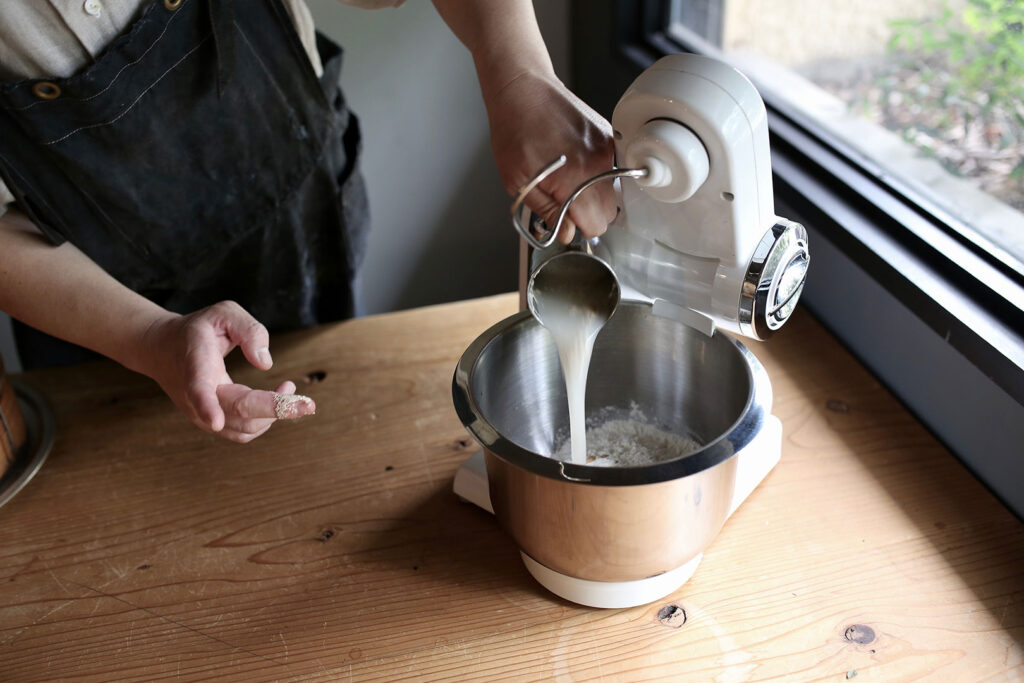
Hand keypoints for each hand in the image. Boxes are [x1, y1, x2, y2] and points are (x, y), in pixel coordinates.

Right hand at [134, 301, 314, 442]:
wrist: (162, 350)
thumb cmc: (196, 329)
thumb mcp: (223, 313)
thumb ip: (248, 329)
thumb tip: (265, 363)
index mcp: (195, 363)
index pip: (197, 388)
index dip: (206, 406)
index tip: (214, 422)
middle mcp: (196, 395)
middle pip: (235, 412)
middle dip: (273, 410)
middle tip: (306, 404)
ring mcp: (202, 413)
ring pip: (242, 428)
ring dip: (274, 414)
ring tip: (290, 389)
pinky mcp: (212, 422)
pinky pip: (242, 432)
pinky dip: (266, 421)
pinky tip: (280, 399)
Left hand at [483, 71, 615, 242]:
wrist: (523, 90)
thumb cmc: (515, 129)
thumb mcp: (518, 181)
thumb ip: (547, 211)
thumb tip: (566, 232)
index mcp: (576, 178)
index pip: (596, 225)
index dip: (577, 227)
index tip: (564, 218)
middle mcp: (598, 163)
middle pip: (608, 212)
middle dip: (587, 213)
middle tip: (562, 199)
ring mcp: (606, 148)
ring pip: (612, 191)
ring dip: (591, 193)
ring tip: (565, 177)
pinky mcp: (607, 137)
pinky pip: (610, 168)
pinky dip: (595, 172)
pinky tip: (573, 161)